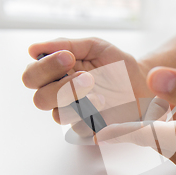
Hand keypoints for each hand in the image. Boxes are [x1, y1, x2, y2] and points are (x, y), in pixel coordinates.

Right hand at [22, 37, 154, 135]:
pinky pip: (79, 129)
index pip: (32, 76)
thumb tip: (34, 48)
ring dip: (79, 103)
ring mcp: (74, 114)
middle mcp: (60, 96)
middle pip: (40, 99)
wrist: (143, 83)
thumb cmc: (117, 64)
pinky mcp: (90, 128)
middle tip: (88, 77)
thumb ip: (67, 45)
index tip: (68, 57)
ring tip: (100, 95)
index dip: (45, 68)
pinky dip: (91, 117)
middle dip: (62, 88)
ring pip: (58, 116)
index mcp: (56, 75)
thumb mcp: (95, 47)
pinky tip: (104, 106)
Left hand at [98, 67, 175, 174]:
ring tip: (147, 96)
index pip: (131, 135)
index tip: (83, 114)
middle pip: (143, 136)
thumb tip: (154, 78)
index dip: (106, 123)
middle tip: (111, 95)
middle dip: (128, 116)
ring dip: (154, 119)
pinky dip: (174, 126)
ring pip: (162, 137)